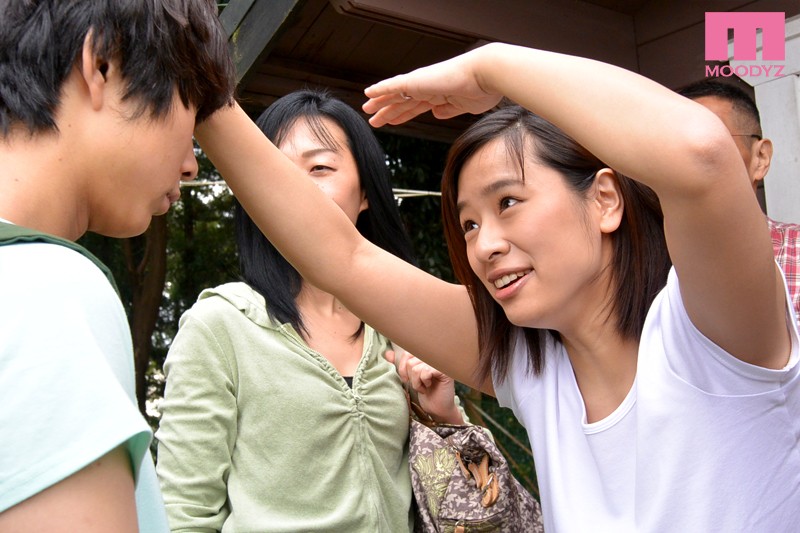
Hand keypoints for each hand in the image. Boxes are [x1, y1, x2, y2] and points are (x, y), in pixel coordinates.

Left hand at [362, 44, 503, 127]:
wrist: (486, 76)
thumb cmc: (482, 90)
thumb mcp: (463, 107)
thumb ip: (449, 110)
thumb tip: (435, 114)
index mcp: (439, 95)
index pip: (415, 106)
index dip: (402, 114)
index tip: (391, 121)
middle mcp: (428, 88)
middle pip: (402, 102)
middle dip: (388, 111)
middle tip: (374, 119)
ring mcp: (422, 84)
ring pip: (394, 95)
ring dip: (379, 102)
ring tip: (366, 110)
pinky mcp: (417, 81)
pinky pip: (394, 85)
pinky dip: (380, 89)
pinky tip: (368, 93)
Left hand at [385, 348, 463, 424]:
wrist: (436, 408)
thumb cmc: (424, 392)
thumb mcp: (409, 378)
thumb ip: (400, 365)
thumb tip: (387, 354)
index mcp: (425, 355)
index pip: (407, 353)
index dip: (402, 367)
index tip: (406, 378)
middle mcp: (433, 356)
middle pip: (410, 362)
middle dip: (410, 377)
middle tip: (418, 383)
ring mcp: (439, 362)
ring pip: (416, 368)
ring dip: (416, 382)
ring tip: (424, 386)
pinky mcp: (444, 371)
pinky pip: (425, 372)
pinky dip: (423, 382)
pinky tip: (428, 386)